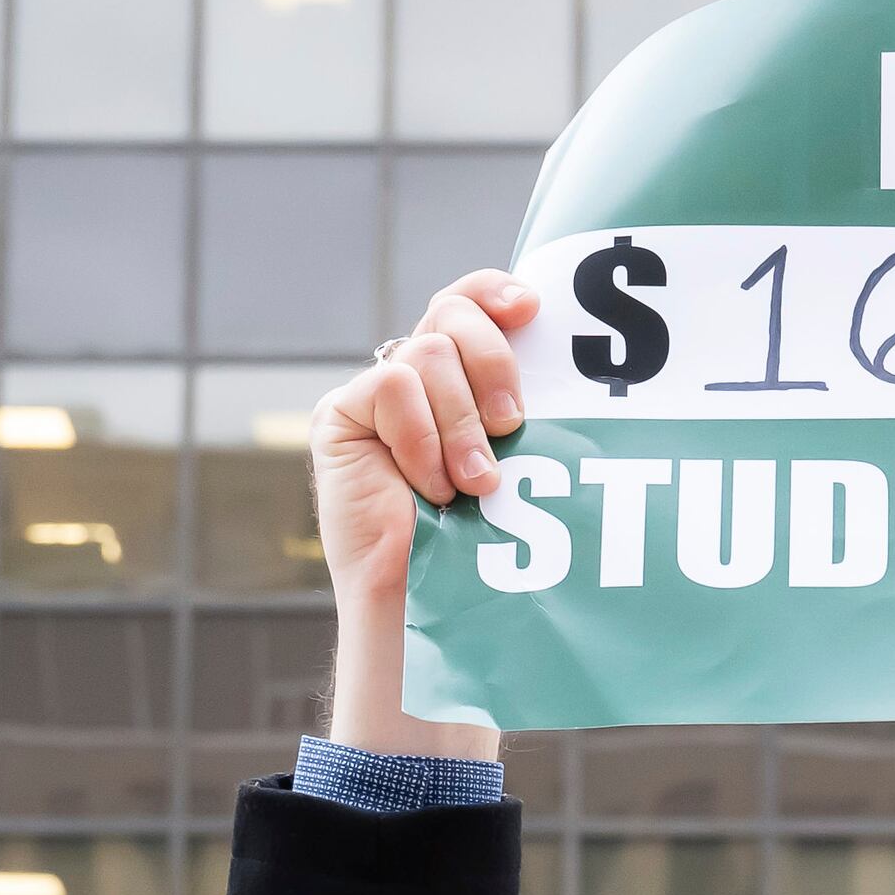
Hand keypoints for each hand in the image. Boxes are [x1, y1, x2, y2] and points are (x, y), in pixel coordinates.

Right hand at [311, 272, 536, 762]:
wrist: (429, 603)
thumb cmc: (486, 546)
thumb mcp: (518, 460)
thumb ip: (517, 404)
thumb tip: (552, 340)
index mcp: (457, 381)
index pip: (467, 303)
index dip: (493, 292)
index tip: (534, 307)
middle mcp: (414, 379)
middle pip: (451, 316)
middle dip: (493, 363)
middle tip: (514, 426)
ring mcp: (375, 397)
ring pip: (429, 352)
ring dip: (462, 424)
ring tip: (474, 485)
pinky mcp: (341, 416)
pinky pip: (392, 385)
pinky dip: (421, 437)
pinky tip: (429, 487)